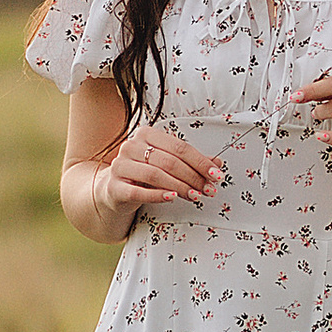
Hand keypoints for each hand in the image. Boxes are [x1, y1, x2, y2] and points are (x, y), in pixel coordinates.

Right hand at [93, 126, 221, 220]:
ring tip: (195, 195)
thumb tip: (217, 163)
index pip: (179, 147)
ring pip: (155, 175)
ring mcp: (120, 166)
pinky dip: (157, 195)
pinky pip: (138, 191)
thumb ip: (190, 162)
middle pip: (169, 161)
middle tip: (208, 189)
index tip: (215, 174)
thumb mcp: (167, 164)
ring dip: (179, 187)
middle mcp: (132, 146)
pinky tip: (171, 197)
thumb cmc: (143, 174)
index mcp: (146, 134)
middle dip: (193, 177)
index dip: (200, 162)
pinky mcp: (114, 186)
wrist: (114, 189)